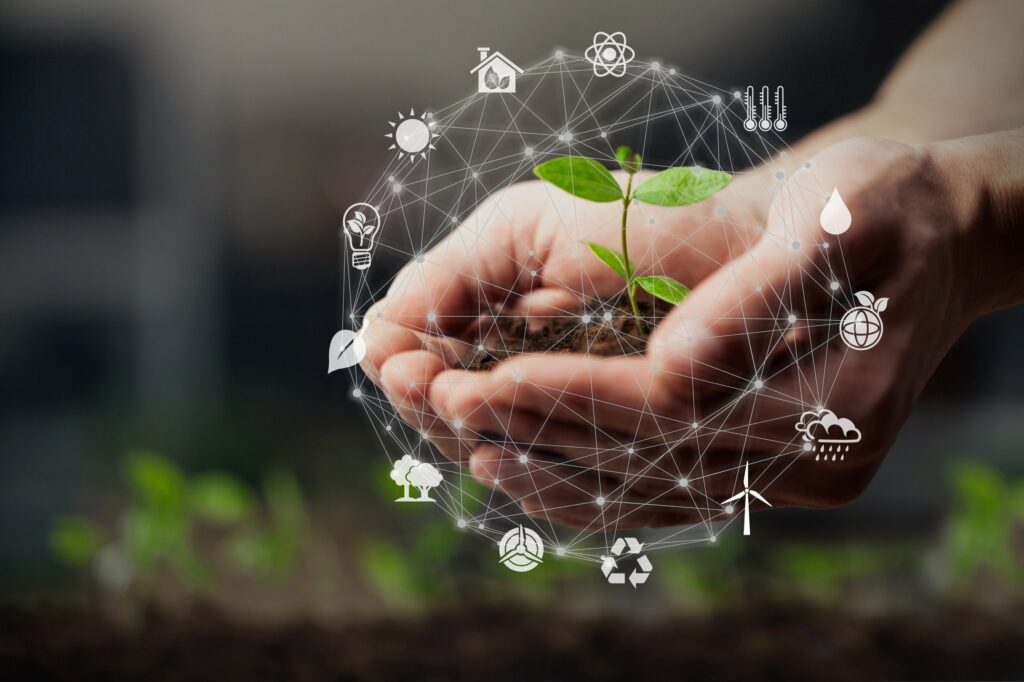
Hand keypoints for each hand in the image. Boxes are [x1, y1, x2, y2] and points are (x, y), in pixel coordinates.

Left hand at [431, 137, 982, 528]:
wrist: (935, 240)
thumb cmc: (885, 209)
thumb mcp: (839, 218)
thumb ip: (758, 293)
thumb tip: (670, 363)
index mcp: (839, 397)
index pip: (674, 406)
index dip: (575, 392)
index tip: (488, 375)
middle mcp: (817, 460)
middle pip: (651, 458)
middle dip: (541, 430)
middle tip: (443, 409)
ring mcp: (794, 479)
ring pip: (652, 490)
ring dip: (555, 469)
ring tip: (469, 449)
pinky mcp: (771, 477)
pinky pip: (668, 496)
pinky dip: (596, 485)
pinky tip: (533, 469)